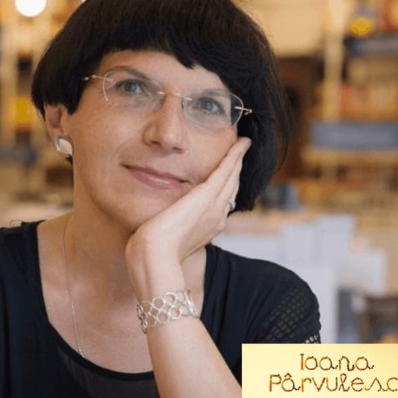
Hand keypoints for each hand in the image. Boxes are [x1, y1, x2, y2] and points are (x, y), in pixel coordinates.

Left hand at [125, 137, 250, 273]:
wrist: (156, 254)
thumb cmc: (154, 250)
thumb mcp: (165, 237)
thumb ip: (170, 227)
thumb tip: (162, 222)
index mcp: (207, 228)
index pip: (221, 203)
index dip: (226, 188)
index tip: (227, 176)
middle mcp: (216, 218)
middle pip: (231, 189)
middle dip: (236, 171)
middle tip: (240, 154)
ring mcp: (215, 207)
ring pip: (232, 178)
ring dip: (238, 160)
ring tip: (242, 145)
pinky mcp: (208, 196)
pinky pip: (227, 170)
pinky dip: (235, 155)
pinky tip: (241, 143)